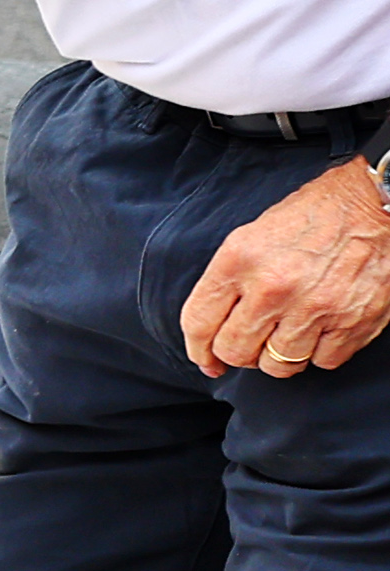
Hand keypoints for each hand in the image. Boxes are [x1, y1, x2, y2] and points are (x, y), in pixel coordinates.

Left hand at [181, 163, 389, 377]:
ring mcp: (314, 308)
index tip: (205, 360)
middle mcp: (273, 288)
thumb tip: (213, 325)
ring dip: (279, 358)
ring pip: (278, 365)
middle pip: (235, 351)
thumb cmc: (315, 215)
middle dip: (238, 355)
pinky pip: (322, 362)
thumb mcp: (253, 235)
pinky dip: (319, 353)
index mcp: (240, 261)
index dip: (198, 350)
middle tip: (250, 345)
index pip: (199, 323)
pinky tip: (320, 332)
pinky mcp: (352, 322)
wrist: (376, 204)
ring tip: (286, 337)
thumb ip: (230, 280)